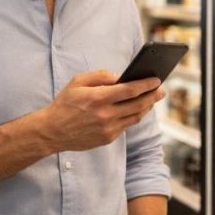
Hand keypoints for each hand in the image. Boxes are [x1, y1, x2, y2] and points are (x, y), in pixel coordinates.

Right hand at [34, 70, 164, 152]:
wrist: (52, 131)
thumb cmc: (65, 103)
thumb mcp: (78, 81)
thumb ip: (100, 76)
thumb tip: (120, 77)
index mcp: (98, 98)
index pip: (130, 90)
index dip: (146, 84)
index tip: (156, 80)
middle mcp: (105, 115)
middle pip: (138, 105)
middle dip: (153, 96)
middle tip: (161, 90)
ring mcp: (108, 129)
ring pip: (135, 117)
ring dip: (146, 107)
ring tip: (152, 99)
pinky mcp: (108, 138)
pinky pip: (126, 126)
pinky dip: (133, 116)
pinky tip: (137, 109)